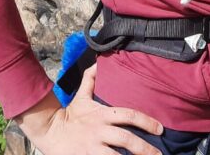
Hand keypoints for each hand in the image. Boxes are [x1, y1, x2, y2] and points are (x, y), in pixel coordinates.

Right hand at [15, 64, 164, 154]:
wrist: (49, 131)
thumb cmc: (69, 115)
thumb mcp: (81, 96)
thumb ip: (91, 80)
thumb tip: (98, 62)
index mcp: (102, 115)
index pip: (129, 115)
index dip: (146, 121)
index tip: (160, 129)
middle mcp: (100, 132)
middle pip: (127, 139)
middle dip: (145, 149)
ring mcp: (93, 148)